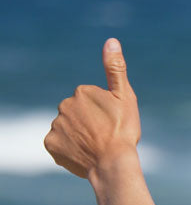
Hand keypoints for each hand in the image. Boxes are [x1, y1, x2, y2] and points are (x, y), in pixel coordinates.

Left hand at [44, 38, 140, 178]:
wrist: (113, 163)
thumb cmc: (123, 131)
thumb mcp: (125, 97)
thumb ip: (116, 69)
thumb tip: (111, 41)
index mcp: (82, 92)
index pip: (91, 102)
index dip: (104, 114)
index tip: (113, 124)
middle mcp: (64, 105)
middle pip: (77, 114)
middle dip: (88, 124)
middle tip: (104, 137)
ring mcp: (56, 126)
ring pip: (68, 129)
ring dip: (79, 137)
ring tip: (95, 149)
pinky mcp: (51, 144)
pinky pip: (59, 145)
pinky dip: (69, 150)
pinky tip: (84, 155)